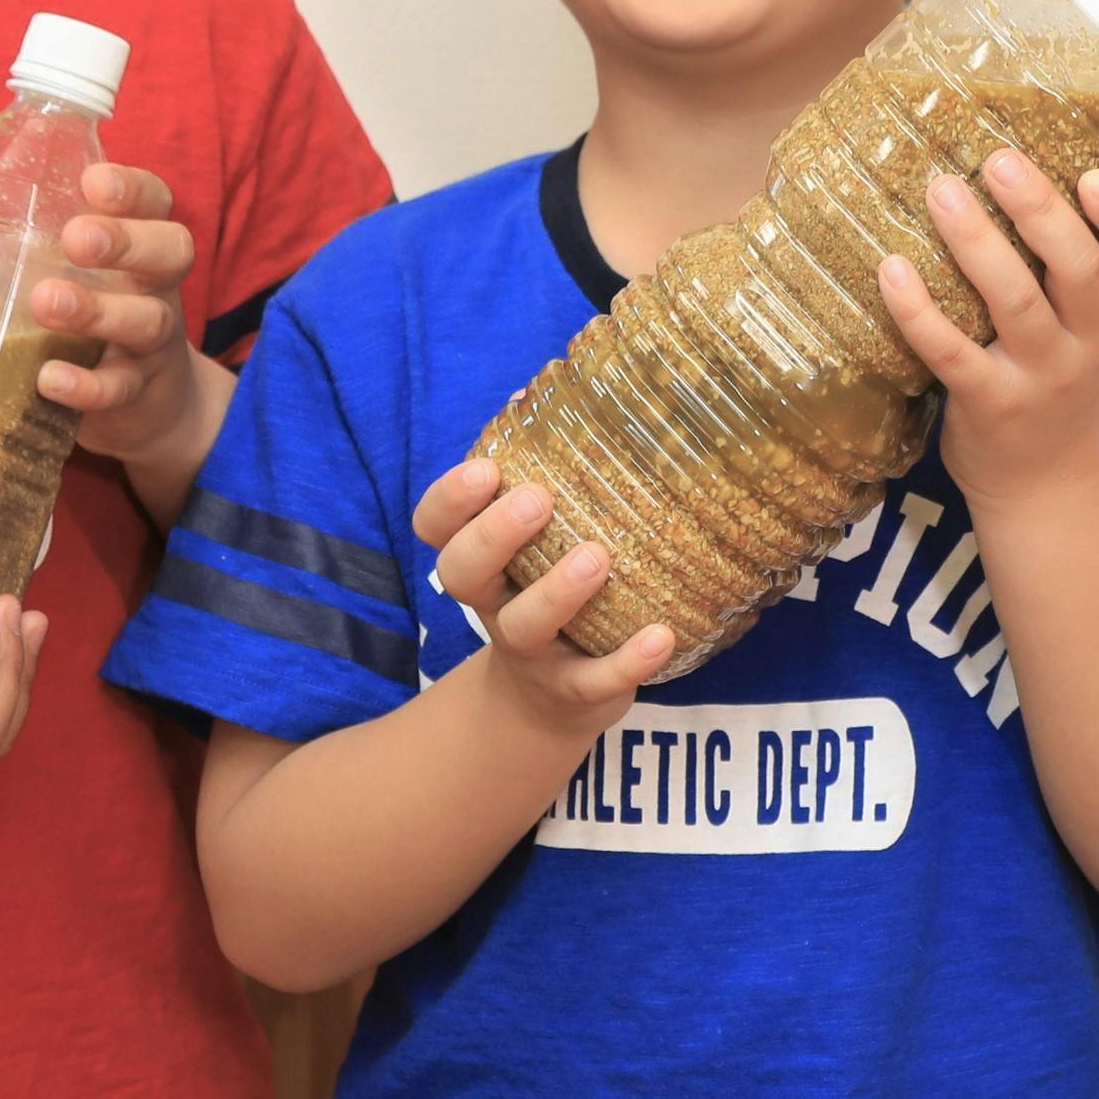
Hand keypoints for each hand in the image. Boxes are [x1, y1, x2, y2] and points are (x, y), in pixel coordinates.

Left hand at [33, 164, 212, 467]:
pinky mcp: (137, 393)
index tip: (92, 183)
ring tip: (46, 301)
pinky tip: (49, 378)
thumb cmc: (92, 320)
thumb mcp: (68, 275)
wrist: (150, 406)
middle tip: (75, 239)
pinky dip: (87, 385)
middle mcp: (156, 286)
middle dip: (125, 241)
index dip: (132, 188)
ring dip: (98, 310)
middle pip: (172, 250)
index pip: (155, 201)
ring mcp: (153, 342)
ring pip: (148, 320)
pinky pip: (121, 388)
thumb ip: (23, 239)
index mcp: (139, 245)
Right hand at [411, 460, 673, 737]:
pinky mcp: (573, 690)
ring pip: (525, 625)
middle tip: (538, 500)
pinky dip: (626, 662)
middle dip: (494, 535)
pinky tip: (661, 635)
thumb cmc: (543, 590)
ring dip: (557, 591)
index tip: (488, 469)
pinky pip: (594, 680)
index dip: (449, 500)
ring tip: (598, 556)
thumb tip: (531, 392)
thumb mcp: (533, 543)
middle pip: (462, 573)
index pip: (436, 527)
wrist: (544, 705)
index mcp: (481, 559)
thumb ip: (534, 473)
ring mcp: (531, 652)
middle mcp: (494, 603)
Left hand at [876, 153, 1098, 511]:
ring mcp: (1039, 376)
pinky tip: (892, 269)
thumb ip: (1075, 273)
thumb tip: (1023, 172)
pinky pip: (951, 352)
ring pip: (1015, 301)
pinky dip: (918, 310)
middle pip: (1078, 269)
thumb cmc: (1059, 388)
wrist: (1045, 488)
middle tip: (999, 161)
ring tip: (943, 192)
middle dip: (1040, 210)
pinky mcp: (987, 403)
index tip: (1094, 175)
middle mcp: (1088, 344)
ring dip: (975, 242)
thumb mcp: (1092, 335)